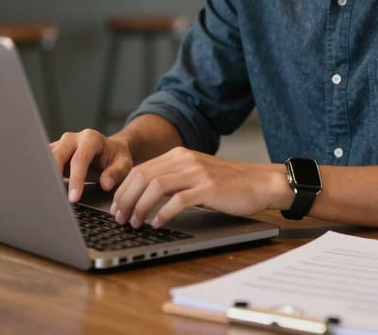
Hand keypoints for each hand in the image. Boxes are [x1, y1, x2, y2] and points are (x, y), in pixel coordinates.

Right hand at [49, 129, 133, 202]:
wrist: (109, 150)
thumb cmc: (116, 158)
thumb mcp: (124, 164)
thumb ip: (116, 173)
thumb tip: (105, 184)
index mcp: (90, 138)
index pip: (79, 159)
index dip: (75, 179)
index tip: (73, 198)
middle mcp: (72, 138)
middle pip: (57, 156)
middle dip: (54, 178)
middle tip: (54, 199)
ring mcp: (60, 144)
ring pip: (45, 158)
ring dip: (44, 177)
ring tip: (45, 197)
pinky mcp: (52, 153)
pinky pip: (42, 163)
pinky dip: (41, 177)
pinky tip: (41, 191)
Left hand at [110, 147, 283, 227]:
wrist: (261, 182)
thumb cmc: (229, 184)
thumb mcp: (196, 174)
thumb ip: (174, 179)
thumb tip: (143, 196)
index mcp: (179, 155)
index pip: (140, 169)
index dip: (123, 190)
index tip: (116, 208)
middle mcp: (185, 160)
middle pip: (143, 176)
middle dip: (126, 199)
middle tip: (120, 218)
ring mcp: (197, 172)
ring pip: (156, 186)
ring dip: (140, 207)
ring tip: (135, 223)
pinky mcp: (209, 187)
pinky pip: (178, 200)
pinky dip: (163, 213)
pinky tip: (158, 224)